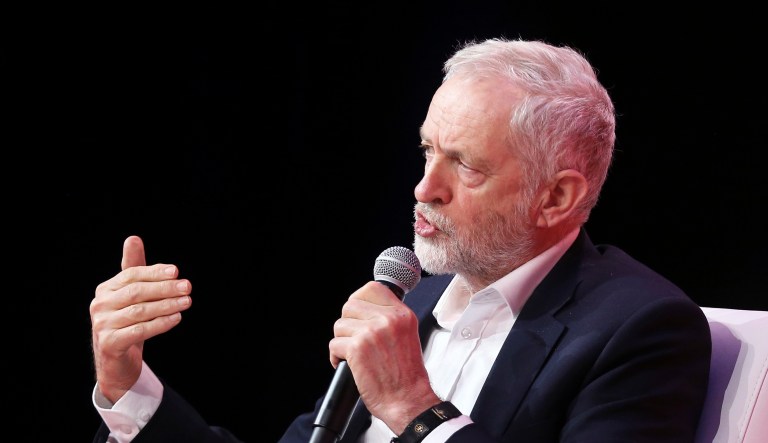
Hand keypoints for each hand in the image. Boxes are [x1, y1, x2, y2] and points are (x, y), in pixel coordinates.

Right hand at [90, 235, 191, 402]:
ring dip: (166, 305)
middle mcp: (100, 305)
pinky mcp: (110, 343)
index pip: (132, 275)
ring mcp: (102, 325)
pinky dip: (160, 323)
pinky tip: (176, 318)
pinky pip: (140, 330)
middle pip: (136, 292)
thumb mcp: (131, 296)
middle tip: (187, 287)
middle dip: (164, 288)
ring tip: (186, 302)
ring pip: (140, 311)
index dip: (154, 272)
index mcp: (105, 290)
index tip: (176, 271)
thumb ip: (134, 269)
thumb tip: (133, 238)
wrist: (116, 361)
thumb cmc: (127, 322)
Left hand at [329, 281, 440, 433]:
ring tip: (353, 355)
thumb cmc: (406, 375)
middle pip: (350, 306)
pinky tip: (347, 365)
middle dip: (348, 324)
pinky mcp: (357, 348)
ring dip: (342, 342)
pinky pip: (334, 344)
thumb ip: (389, 319)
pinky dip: (336, 357)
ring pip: (339, 326)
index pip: (372, 288)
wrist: (409, 401)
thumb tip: (364, 309)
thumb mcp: (407, 336)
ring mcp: (371, 332)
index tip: (357, 313)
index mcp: (402, 315)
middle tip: (355, 339)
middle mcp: (388, 320)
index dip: (359, 299)